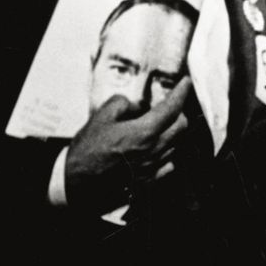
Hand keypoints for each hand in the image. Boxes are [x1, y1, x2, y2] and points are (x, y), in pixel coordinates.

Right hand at [63, 78, 194, 213]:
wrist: (79, 183)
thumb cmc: (87, 150)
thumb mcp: (99, 118)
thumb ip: (121, 104)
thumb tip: (137, 105)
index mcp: (144, 132)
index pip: (172, 108)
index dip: (181, 92)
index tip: (186, 82)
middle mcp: (155, 149)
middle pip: (181, 126)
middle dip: (178, 113)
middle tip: (167, 107)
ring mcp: (155, 166)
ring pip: (176, 144)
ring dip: (171, 132)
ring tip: (154, 128)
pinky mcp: (151, 180)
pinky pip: (169, 163)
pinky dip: (166, 152)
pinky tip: (153, 149)